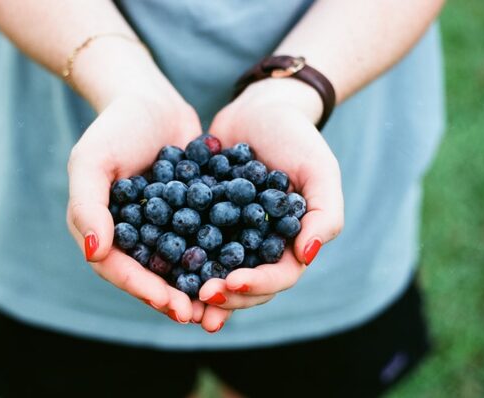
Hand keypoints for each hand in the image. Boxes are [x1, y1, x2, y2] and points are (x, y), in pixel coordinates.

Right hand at [66, 87, 205, 323]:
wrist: (150, 100)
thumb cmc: (114, 127)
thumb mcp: (91, 161)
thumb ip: (87, 206)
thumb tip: (94, 253)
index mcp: (104, 230)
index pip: (119, 268)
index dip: (144, 289)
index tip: (171, 305)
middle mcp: (133, 234)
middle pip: (151, 274)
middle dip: (174, 297)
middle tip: (199, 316)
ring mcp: (163, 226)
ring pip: (178, 264)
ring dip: (197, 285)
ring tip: (221, 304)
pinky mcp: (190, 214)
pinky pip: (202, 239)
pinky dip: (217, 255)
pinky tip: (240, 267)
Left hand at [201, 78, 343, 312]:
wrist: (259, 109)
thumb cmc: (296, 137)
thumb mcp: (319, 170)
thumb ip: (325, 213)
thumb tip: (307, 256)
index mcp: (290, 242)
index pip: (278, 276)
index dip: (257, 285)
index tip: (232, 283)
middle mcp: (259, 245)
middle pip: (245, 284)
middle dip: (225, 295)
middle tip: (201, 296)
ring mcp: (231, 235)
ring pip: (216, 271)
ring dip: (199, 289)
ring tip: (178, 299)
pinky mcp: (204, 220)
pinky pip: (190, 243)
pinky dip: (178, 258)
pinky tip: (158, 265)